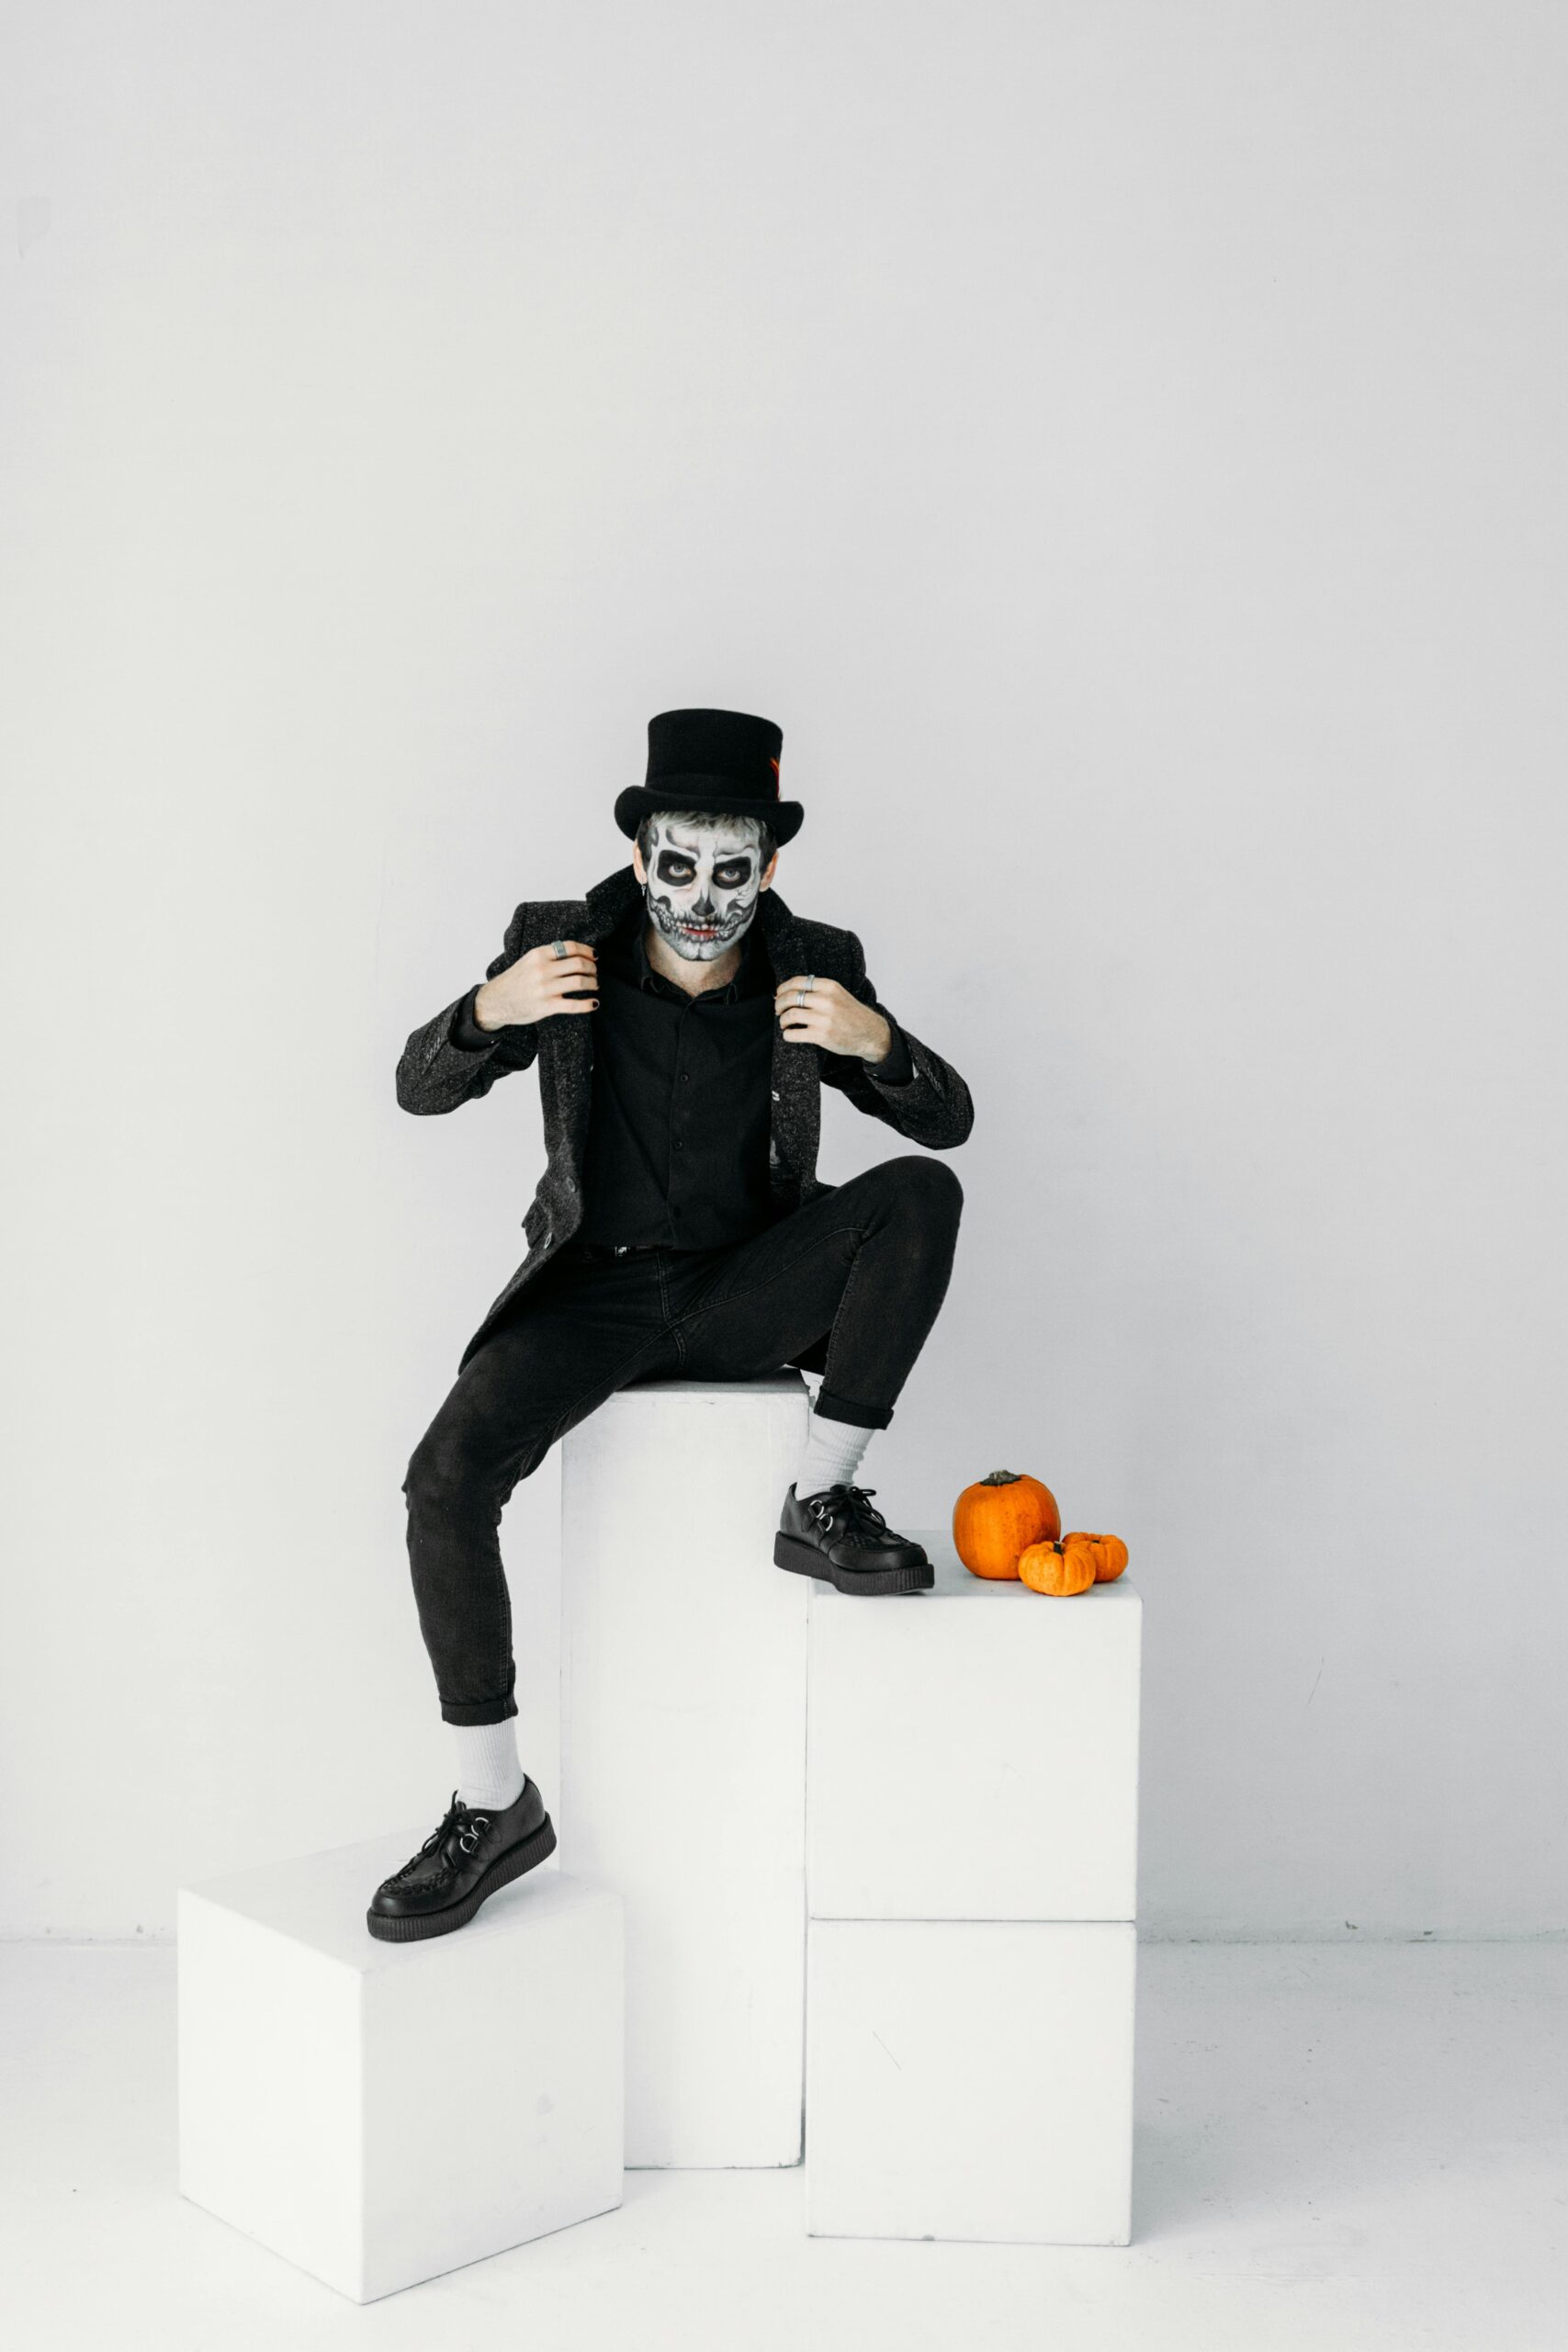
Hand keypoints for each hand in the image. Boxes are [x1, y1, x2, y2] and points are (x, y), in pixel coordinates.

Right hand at [475, 939, 598, 1028]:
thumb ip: (548, 955)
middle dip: (592, 967)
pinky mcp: (547, 1006)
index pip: (570, 947)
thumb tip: (575, 953)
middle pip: (578, 963)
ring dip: (592, 983)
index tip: (594, 955)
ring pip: (580, 982)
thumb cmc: (515, 980)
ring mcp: (545, 988)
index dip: (586, 951)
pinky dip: (588, 1004)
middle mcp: (542, 969)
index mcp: (539, 955)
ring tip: (594, 985)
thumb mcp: (528, 960)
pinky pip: (574, 1005)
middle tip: (594, 972)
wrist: (496, 1001)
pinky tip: (594, 1003)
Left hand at [774, 972, 893, 1062]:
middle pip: (790, 997)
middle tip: (778, 1010)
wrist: (870, 1033)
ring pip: (790, 1015)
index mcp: (829, 986)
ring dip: (782, 1020)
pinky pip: (794, 1034)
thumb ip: (817, 991)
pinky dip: (787, 1034)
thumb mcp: (838, 994)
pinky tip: (789, 1034)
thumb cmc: (851, 1014)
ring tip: (784, 1023)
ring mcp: (823, 1018)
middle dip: (779, 1004)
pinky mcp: (821, 1035)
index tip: (778, 994)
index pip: (797, 982)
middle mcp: (826, 1000)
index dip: (783, 988)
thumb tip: (787, 993)